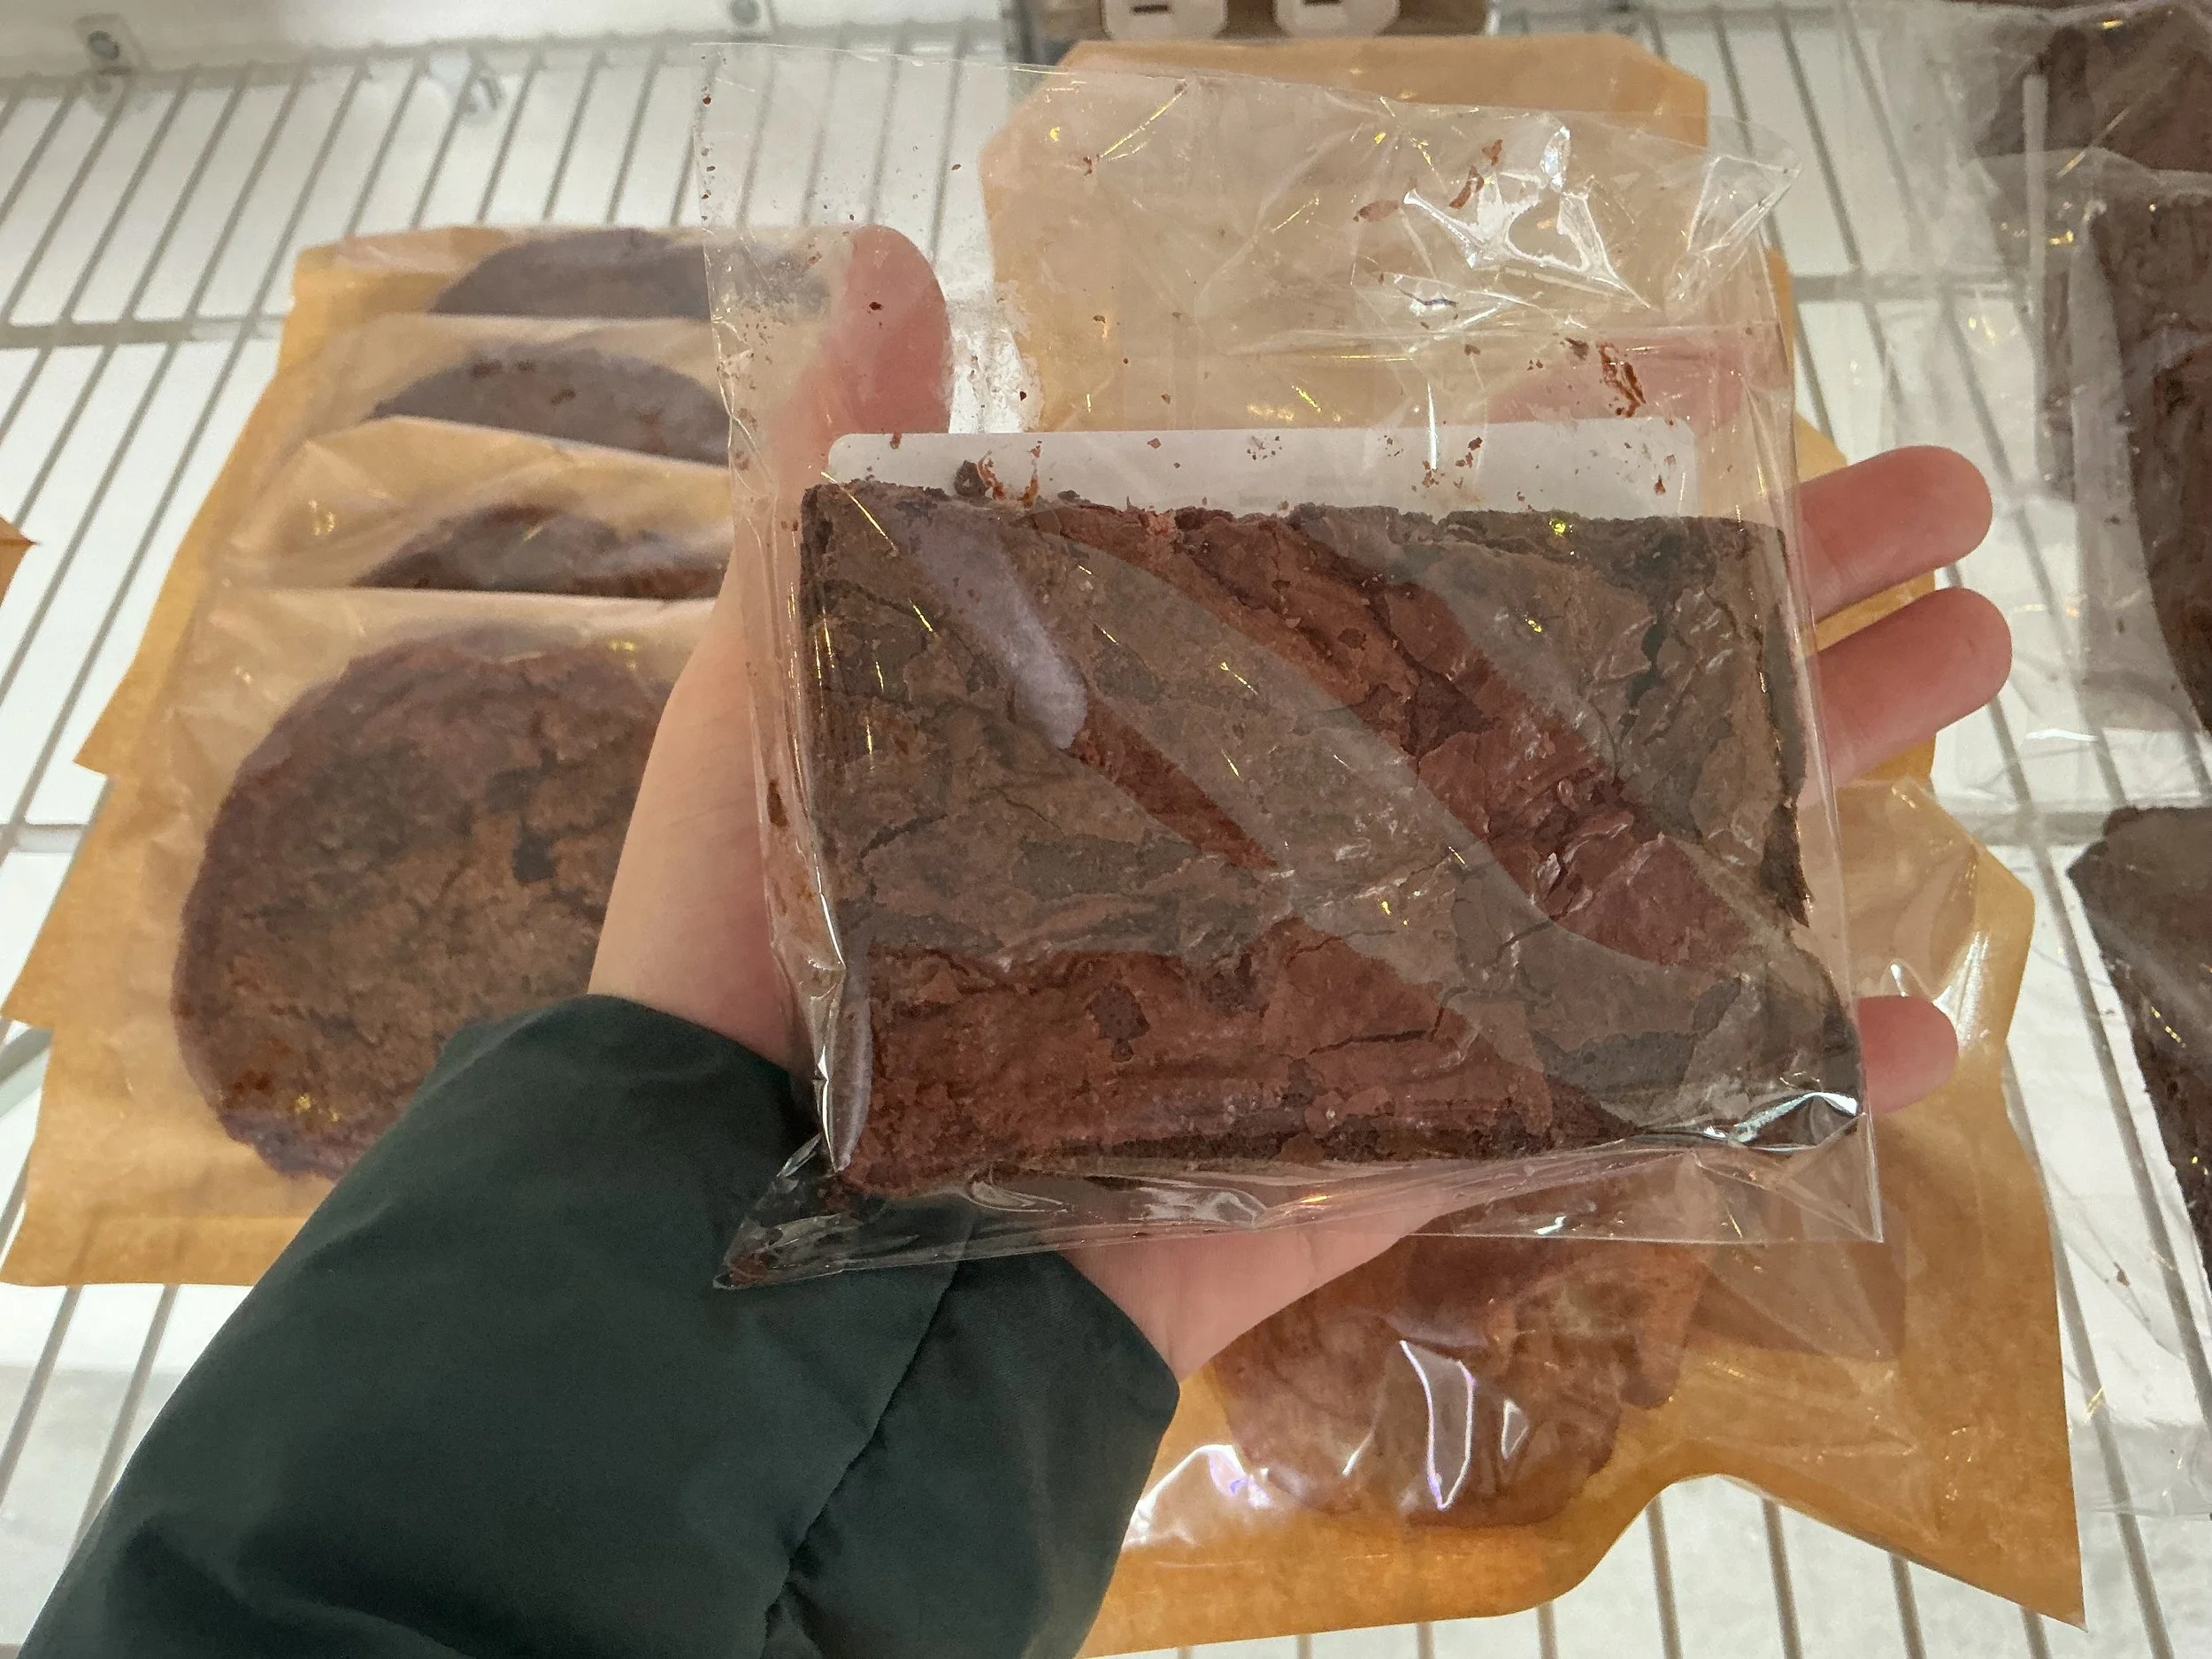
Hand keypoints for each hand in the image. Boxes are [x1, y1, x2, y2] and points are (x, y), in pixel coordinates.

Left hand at [593, 445, 2009, 1377]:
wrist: (736, 1210)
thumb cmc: (746, 933)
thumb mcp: (791, 669)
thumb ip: (847, 480)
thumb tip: (900, 267)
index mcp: (1196, 709)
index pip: (1424, 564)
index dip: (1574, 478)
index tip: (1718, 386)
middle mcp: (1305, 837)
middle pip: (1575, 697)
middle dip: (1765, 597)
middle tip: (1939, 513)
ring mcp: (1363, 994)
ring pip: (1627, 872)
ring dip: (1808, 782)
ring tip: (1967, 669)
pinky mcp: (1384, 1151)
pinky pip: (1588, 1109)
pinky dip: (1749, 1085)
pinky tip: (1909, 1031)